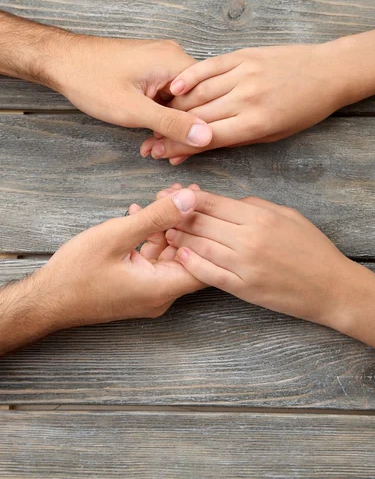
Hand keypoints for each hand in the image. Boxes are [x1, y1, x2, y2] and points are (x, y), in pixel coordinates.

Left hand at [0, 12, 211, 148]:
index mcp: (175, 61)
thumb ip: (171, 124)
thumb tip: (205, 136)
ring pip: (178, 102)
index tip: (185, 151)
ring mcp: (161, 62)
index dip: (200, 128)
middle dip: (181, 130)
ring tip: (151, 148)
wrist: (60, 60)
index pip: (207, 98)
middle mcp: (173, 57)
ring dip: (168, 126)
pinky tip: (148, 134)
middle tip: (164, 155)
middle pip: (193, 100)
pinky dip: (159, 116)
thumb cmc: (90, 79)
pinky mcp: (150, 69)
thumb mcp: (133, 109)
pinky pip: (165, 96)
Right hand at [0, 189, 202, 354]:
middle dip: (187, 222)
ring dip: (167, 227)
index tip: (203, 203)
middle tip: (183, 192)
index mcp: (162, 288)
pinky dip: (151, 238)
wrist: (46, 301)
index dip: (208, 231)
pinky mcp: (137, 288)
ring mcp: (149, 293)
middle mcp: (161, 295)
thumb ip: (157, 217)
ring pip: (170, 256)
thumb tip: (190, 198)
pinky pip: (153, 261)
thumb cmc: (76, 274)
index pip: (206, 263)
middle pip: (189, 256)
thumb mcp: (116, 236)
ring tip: (162, 197)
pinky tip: (140, 215)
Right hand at [141, 43, 342, 162]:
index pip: (206, 139)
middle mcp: (246, 98)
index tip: (159, 154)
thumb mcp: (273, 135)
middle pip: (196, 117)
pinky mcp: (243, 55)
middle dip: (168, 132)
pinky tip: (172, 87)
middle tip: (148, 141)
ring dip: (173, 106)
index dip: (178, 148)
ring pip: (198, 91)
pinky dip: (188, 76)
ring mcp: (243, 73)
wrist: (328, 72)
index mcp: (255, 123)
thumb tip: (202, 146)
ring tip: (156, 117)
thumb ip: (236, 139)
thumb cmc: (303, 110)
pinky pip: (209, 66)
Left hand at [163, 189, 374, 358]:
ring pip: (199, 246)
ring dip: (178, 238)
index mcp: (259, 216)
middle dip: (175, 215)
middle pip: (200, 222)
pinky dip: (191, 263)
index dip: (186, 197)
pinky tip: (180, 256)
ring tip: (163, 232)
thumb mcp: (287, 215)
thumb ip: (255, 206)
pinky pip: (209, 274)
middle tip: (157, 211)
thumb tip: (227, 202)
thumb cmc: (312, 248)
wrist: (332, 287)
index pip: (212, 202)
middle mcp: (248, 238)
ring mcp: (244, 265)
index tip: (172, 194)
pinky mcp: (243, 288)